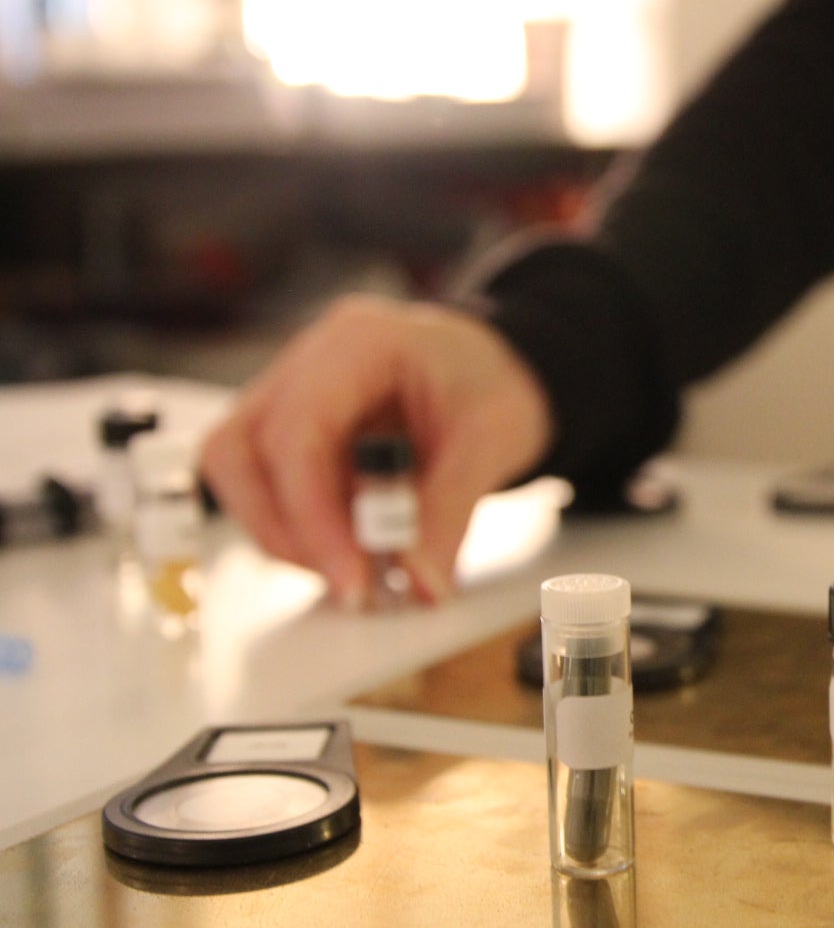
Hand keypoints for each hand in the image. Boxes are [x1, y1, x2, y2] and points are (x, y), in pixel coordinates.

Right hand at [200, 295, 552, 607]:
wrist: (502, 369)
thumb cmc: (497, 384)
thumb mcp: (495, 441)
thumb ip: (450, 512)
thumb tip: (420, 584)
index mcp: (358, 343)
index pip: (299, 433)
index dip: (313, 517)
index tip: (351, 578)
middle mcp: (306, 361)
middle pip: (238, 450)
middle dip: (285, 531)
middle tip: (347, 581)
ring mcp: (288, 393)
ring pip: (238, 471)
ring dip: (285, 534)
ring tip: (355, 567)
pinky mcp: (292, 432)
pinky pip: (265, 486)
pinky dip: (301, 528)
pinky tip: (352, 546)